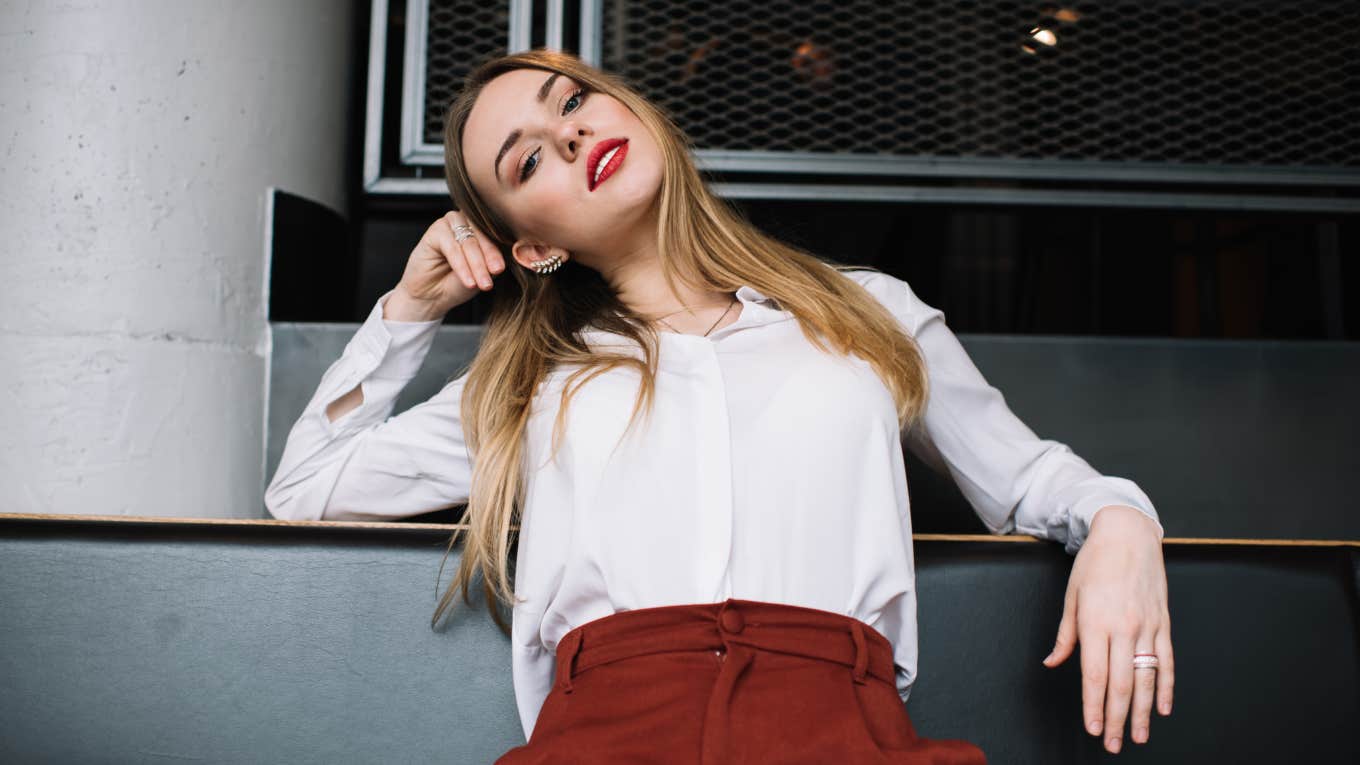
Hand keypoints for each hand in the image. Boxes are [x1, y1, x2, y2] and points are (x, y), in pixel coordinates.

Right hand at [394, 211, 504, 318]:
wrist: (432, 296)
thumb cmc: (458, 284)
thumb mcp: (483, 274)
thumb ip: (494, 263)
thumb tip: (515, 253)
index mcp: (484, 229)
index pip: (496, 236)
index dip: (499, 252)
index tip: (502, 269)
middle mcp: (469, 222)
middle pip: (484, 236)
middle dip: (489, 258)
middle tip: (494, 275)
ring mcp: (452, 223)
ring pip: (469, 242)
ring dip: (476, 264)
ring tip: (481, 284)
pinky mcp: (435, 230)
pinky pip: (452, 246)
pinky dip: (461, 265)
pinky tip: (467, 280)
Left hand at [1042, 505, 1173, 753]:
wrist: (1127, 533)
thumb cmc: (1094, 563)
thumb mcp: (1071, 596)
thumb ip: (1065, 635)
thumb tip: (1054, 663)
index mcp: (1095, 621)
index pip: (1094, 675)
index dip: (1093, 706)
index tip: (1092, 729)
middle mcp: (1123, 627)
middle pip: (1121, 684)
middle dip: (1116, 718)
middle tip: (1113, 744)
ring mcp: (1147, 626)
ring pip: (1146, 678)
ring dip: (1142, 711)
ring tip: (1139, 736)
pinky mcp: (1164, 622)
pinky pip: (1167, 661)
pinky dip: (1166, 687)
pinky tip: (1162, 708)